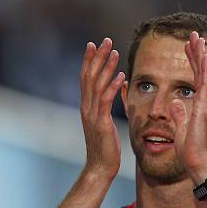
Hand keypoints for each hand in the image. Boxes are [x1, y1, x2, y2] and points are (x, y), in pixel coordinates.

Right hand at [80, 38, 124, 180]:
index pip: (85, 78)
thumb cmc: (105, 148)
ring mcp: (92, 115)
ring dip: (106, 67)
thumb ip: (106, 106)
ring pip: (97, 85)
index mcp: (86, 107)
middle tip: (104, 40)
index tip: (94, 45)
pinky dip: (112, 87)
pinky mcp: (101, 123)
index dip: (89, 60)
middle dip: (97, 57)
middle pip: (89, 77)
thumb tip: (114, 90)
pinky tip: (120, 76)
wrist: (100, 167)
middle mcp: (86, 108)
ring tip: (114, 52)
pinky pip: (106, 101)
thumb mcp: (104, 123)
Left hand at [169, 31, 206, 182]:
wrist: (197, 162)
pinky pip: (205, 84)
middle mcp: (203, 101)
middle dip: (196, 52)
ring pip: (204, 73)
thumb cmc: (190, 150)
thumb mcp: (179, 128)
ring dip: (200, 55)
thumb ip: (178, 115)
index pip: (194, 78)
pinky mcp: (204, 108)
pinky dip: (204, 70)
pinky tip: (204, 56)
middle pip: (199, 71)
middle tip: (193, 35)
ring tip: (197, 38)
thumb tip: (174, 103)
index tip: (188, 46)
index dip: (191, 61)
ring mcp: (205, 103)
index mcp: (197, 105)